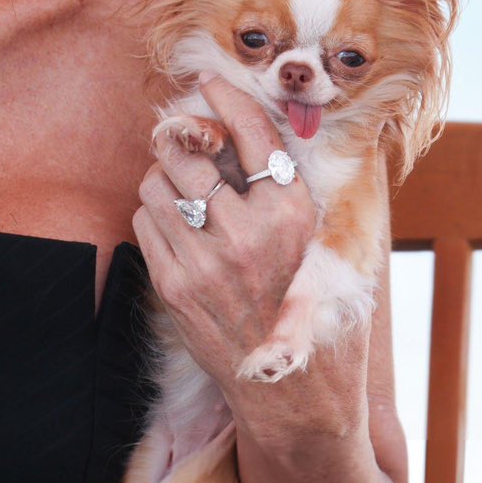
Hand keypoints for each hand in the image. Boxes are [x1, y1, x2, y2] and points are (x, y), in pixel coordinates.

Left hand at [132, 74, 315, 399]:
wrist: (297, 399)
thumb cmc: (324, 323)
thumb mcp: (336, 253)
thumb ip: (306, 197)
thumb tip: (274, 140)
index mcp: (295, 216)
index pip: (251, 133)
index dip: (226, 98)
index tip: (210, 83)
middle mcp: (247, 234)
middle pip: (190, 152)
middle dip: (183, 137)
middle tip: (186, 136)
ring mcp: (205, 264)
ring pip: (158, 185)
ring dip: (166, 175)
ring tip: (185, 186)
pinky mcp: (175, 290)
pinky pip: (145, 224)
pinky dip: (154, 213)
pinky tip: (178, 225)